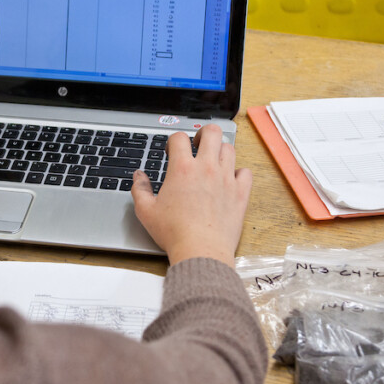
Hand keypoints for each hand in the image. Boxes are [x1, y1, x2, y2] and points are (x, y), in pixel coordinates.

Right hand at [130, 124, 251, 266]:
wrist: (201, 251)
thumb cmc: (174, 233)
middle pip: (211, 132)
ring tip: (212, 162)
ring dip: (220, 151)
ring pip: (229, 148)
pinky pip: (245, 172)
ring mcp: (226, 179)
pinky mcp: (240, 193)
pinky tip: (230, 180)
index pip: (179, 138)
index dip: (173, 141)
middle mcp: (206, 168)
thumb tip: (138, 176)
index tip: (172, 152)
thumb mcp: (146, 211)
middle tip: (197, 145)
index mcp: (182, 169)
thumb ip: (139, 189)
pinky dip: (239, 172)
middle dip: (202, 134)